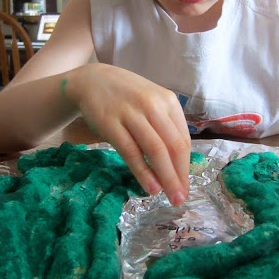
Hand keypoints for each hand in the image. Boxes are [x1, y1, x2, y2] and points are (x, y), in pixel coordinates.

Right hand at [67, 63, 190, 205]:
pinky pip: (131, 151)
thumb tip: (178, 164)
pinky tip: (150, 186)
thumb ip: (165, 127)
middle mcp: (153, 105)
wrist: (93, 80)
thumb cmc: (127, 97)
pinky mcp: (111, 123)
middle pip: (173, 146)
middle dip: (179, 176)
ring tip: (170, 196)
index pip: (183, 140)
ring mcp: (132, 113)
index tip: (186, 186)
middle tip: (181, 198)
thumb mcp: (152, 103)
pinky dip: (143, 171)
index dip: (186, 167)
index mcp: (168, 101)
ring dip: (166, 177)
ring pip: (155, 150)